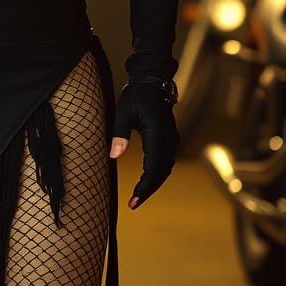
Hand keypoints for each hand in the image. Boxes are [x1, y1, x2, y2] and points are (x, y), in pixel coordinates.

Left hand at [109, 79, 178, 208]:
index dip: (144, 187)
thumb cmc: (136, 94)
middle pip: (162, 173)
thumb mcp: (123, 112)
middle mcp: (169, 139)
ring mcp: (172, 139)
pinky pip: (166, 161)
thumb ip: (119, 134)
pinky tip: (146, 181)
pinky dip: (157, 174)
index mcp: (158, 134)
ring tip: (138, 196)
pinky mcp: (170, 138)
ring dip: (153, 183)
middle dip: (148, 190)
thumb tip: (113, 157)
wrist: (153, 80)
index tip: (133, 201)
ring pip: (166, 168)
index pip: (153, 168)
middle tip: (133, 204)